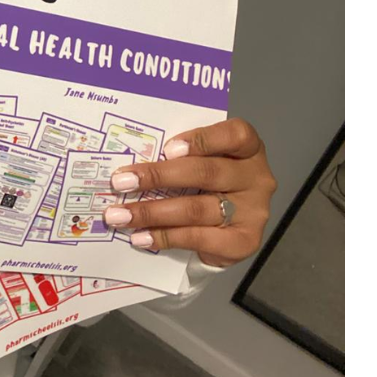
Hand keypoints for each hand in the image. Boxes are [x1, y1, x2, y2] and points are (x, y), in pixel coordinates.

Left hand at [105, 118, 275, 266]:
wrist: (223, 230)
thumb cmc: (206, 183)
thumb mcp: (200, 160)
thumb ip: (178, 156)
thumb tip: (130, 162)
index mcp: (248, 147)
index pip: (234, 135)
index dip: (202, 139)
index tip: (167, 149)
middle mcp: (256, 177)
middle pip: (206, 173)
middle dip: (158, 176)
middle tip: (120, 181)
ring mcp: (254, 212)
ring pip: (197, 209)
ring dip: (151, 212)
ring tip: (120, 215)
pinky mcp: (244, 242)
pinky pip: (199, 238)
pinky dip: (165, 236)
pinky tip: (141, 236)